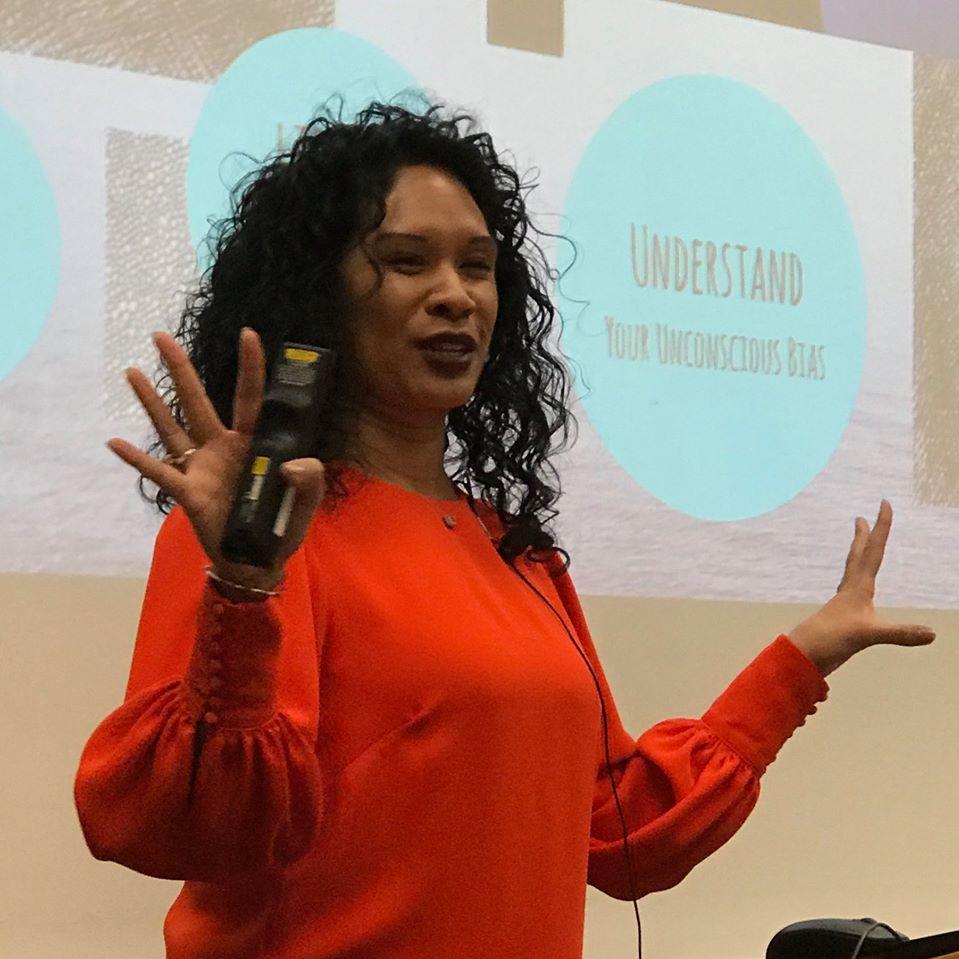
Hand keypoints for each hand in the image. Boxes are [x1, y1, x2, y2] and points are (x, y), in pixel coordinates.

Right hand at [107, 329, 326, 590]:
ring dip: (152, 402)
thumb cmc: (282, 524)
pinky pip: (161, 473)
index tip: (248, 334)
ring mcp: (202, 467)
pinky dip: (138, 459)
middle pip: (198, 401)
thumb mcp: (306, 502)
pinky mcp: (189, 493)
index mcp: (255, 442)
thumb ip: (309, 479)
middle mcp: (223, 447)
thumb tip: (294, 463)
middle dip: (181, 369)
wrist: (258, 559)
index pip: (252, 399)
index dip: (251, 367)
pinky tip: (115, 442)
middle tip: (160, 335)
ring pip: (174, 427)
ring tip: (132, 371)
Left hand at [787, 500, 934, 676]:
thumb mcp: (868, 635)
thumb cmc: (831, 639)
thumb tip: (932, 633)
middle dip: (862, 536)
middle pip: (857, 556)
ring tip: (859, 547)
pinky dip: (855, 582)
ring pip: (852, 572)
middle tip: (860, 517)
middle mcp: (850, 591)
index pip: (873, 550)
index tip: (884, 503)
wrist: (802, 654)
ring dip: (857, 555)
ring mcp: (843, 603)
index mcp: (857, 588)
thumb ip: (899, 633)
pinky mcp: (840, 616)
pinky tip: (855, 590)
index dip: (882, 527)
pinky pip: (850, 591)